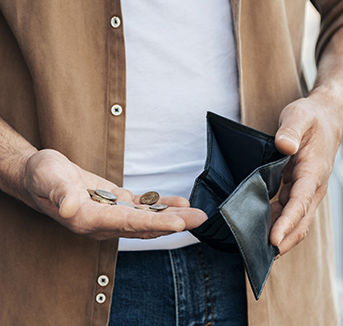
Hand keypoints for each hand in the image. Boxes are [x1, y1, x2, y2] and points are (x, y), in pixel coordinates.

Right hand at [22, 149, 206, 239]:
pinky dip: (162, 206)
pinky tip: (179, 203)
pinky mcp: (116, 204)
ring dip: (173, 216)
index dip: (155, 224)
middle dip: (174, 223)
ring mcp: (112, 214)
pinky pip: (143, 208)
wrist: (40, 176)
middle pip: (144, 226)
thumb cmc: (42, 176)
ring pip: (147, 219)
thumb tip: (69, 209)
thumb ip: (61, 195)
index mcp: (89, 219)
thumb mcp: (48, 179)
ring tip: (196, 214)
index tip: (179, 224)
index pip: (128, 223)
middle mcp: (104, 222)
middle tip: (201, 219)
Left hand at [270, 90, 342, 254]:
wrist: (327, 117)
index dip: (287, 222)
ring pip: (295, 221)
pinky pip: (289, 212)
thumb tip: (283, 146)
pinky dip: (277, 224)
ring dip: (280, 237)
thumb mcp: (299, 116)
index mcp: (314, 171)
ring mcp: (307, 190)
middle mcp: (313, 186)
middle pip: (300, 220)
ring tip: (257, 251)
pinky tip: (260, 231)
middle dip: (284, 241)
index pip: (301, 202)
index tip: (274, 240)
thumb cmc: (311, 117)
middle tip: (261, 258)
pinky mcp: (300, 190)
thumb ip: (291, 131)